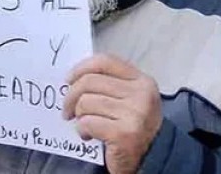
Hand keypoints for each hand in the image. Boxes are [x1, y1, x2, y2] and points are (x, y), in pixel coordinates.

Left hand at [64, 54, 162, 173]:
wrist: (152, 159)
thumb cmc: (133, 127)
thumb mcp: (129, 99)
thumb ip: (109, 84)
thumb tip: (74, 78)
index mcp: (142, 81)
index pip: (105, 61)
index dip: (81, 68)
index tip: (68, 80)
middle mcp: (142, 95)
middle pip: (90, 81)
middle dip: (71, 97)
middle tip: (68, 110)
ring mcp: (135, 114)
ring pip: (86, 102)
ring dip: (79, 116)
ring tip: (86, 125)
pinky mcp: (124, 134)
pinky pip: (87, 122)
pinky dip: (82, 130)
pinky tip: (89, 135)